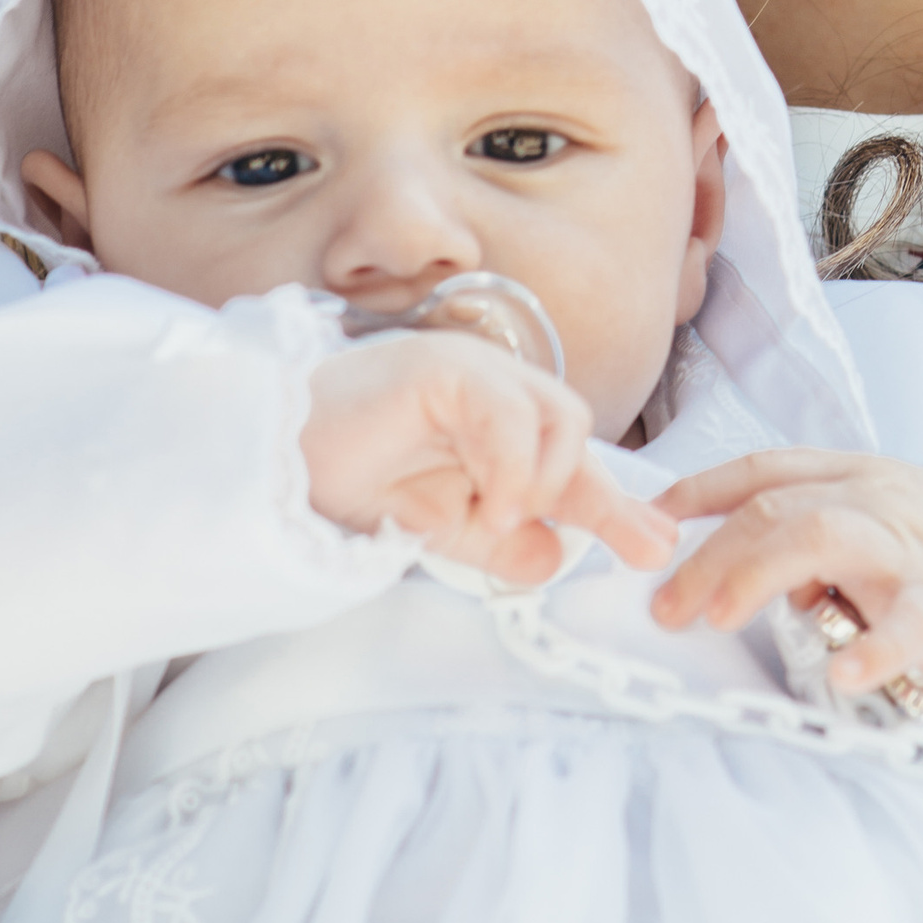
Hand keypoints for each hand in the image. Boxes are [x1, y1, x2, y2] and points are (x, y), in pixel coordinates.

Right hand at [301, 334, 678, 586]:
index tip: (656, 546)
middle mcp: (490, 387)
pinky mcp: (440, 366)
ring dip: (546, 480)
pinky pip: (508, 411)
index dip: (614, 503)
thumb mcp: (439, 528)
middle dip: (604, 495)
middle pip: (576, 433)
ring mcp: (467, 369)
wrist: (266, 468)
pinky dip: (514, 464)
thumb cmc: (345, 482)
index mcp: (494, 421)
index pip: (568, 459)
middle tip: (635, 545)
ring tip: (508, 520)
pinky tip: (494, 505)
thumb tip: (554, 556)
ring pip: (558, 415)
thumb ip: (498, 542)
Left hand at [649, 450, 922, 702]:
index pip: (766, 469)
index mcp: (858, 476)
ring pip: (825, 534)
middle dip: (709, 553)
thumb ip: (806, 537)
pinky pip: (910, 622)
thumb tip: (730, 572)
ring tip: (716, 616)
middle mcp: (882, 497)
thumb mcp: (870, 532)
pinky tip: (843, 670)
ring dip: (757, 573)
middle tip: (666, 607)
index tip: (649, 522)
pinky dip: (873, 645)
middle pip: (779, 505)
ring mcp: (916, 549)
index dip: (701, 490)